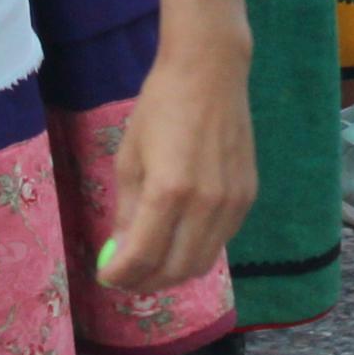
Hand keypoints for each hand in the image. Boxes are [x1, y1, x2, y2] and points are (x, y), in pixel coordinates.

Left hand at [96, 36, 253, 293]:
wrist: (211, 71)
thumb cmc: (161, 107)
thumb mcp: (130, 156)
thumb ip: (127, 210)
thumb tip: (121, 253)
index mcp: (168, 191)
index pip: (142, 256)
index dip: (120, 275)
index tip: (105, 276)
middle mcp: (205, 204)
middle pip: (175, 270)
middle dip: (145, 283)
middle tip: (126, 279)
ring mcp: (232, 203)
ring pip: (202, 263)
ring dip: (172, 274)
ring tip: (150, 267)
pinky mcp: (248, 197)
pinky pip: (220, 241)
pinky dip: (196, 251)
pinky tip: (179, 240)